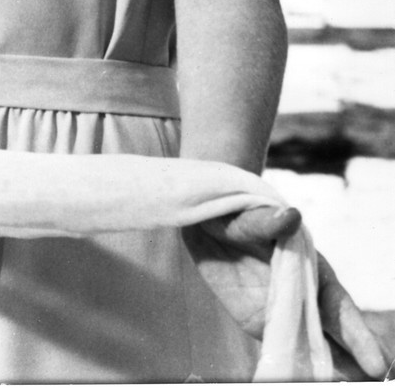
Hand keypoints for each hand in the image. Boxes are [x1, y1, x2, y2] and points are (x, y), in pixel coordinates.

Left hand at [184, 206, 390, 379]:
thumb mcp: (249, 216)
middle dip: (356, 362)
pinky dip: (296, 372)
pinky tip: (304, 384)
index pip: (340, 307)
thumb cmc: (236, 215)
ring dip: (331, 371)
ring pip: (315, 349)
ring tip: (349, 386)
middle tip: (370, 382)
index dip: (358, 335)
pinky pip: (284, 351)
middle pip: (336, 336)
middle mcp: (307, 296)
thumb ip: (268, 222)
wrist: (207, 222)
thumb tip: (291, 215)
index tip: (378, 362)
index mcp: (312, 269)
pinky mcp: (262, 324)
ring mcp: (287, 313)